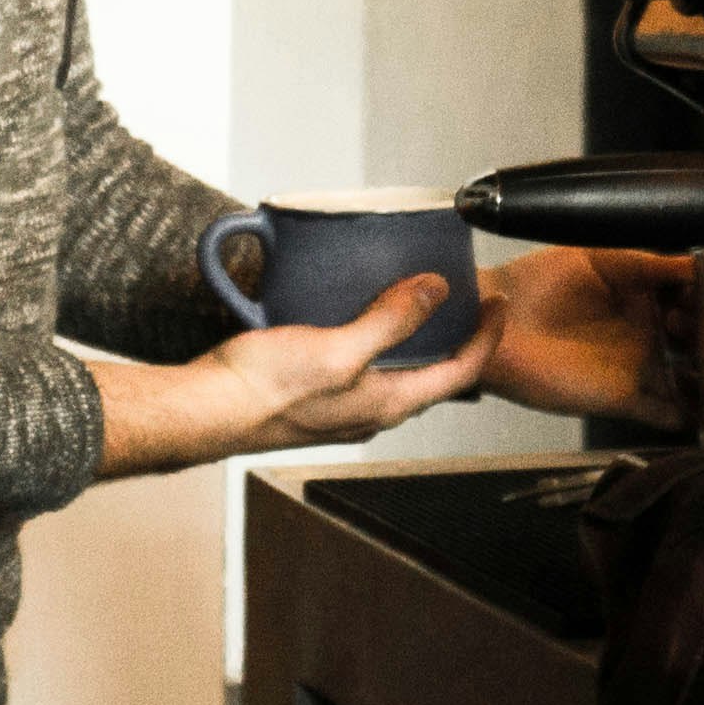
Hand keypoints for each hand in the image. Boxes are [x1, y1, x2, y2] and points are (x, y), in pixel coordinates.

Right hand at [93, 274, 493, 478]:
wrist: (205, 412)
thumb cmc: (264, 390)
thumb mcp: (339, 348)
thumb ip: (392, 321)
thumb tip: (436, 292)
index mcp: (388, 403)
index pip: (461, 372)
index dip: (487, 337)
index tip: (498, 303)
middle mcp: (372, 410)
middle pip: (432, 372)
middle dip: (454, 336)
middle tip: (465, 299)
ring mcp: (343, 406)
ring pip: (396, 369)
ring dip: (414, 336)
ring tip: (418, 298)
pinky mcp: (314, 395)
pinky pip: (361, 364)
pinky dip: (374, 337)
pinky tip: (355, 314)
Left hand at [478, 246, 698, 428]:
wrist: (496, 321)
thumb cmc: (540, 283)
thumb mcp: (601, 259)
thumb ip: (650, 263)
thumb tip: (698, 263)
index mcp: (641, 297)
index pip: (690, 301)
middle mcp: (643, 334)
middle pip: (695, 342)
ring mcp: (635, 368)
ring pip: (687, 379)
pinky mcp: (621, 398)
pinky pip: (663, 411)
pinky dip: (688, 415)